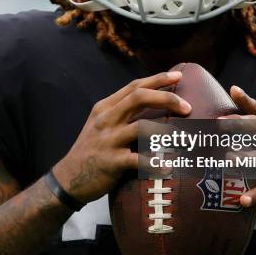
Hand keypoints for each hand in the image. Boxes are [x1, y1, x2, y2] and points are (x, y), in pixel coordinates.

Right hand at [53, 70, 190, 202]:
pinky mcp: (111, 162)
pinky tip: (169, 167)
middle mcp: (106, 119)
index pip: (135, 86)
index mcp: (105, 107)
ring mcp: (108, 140)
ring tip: (185, 138)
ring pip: (142, 127)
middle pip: (139, 97)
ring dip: (166, 132)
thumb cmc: (92, 149)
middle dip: (167, 98)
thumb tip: (154, 101)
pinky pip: (138, 160)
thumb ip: (123, 112)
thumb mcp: (101, 124)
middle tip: (188, 107)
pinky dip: (156, 164)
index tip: (179, 75)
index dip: (158, 79)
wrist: (68, 179)